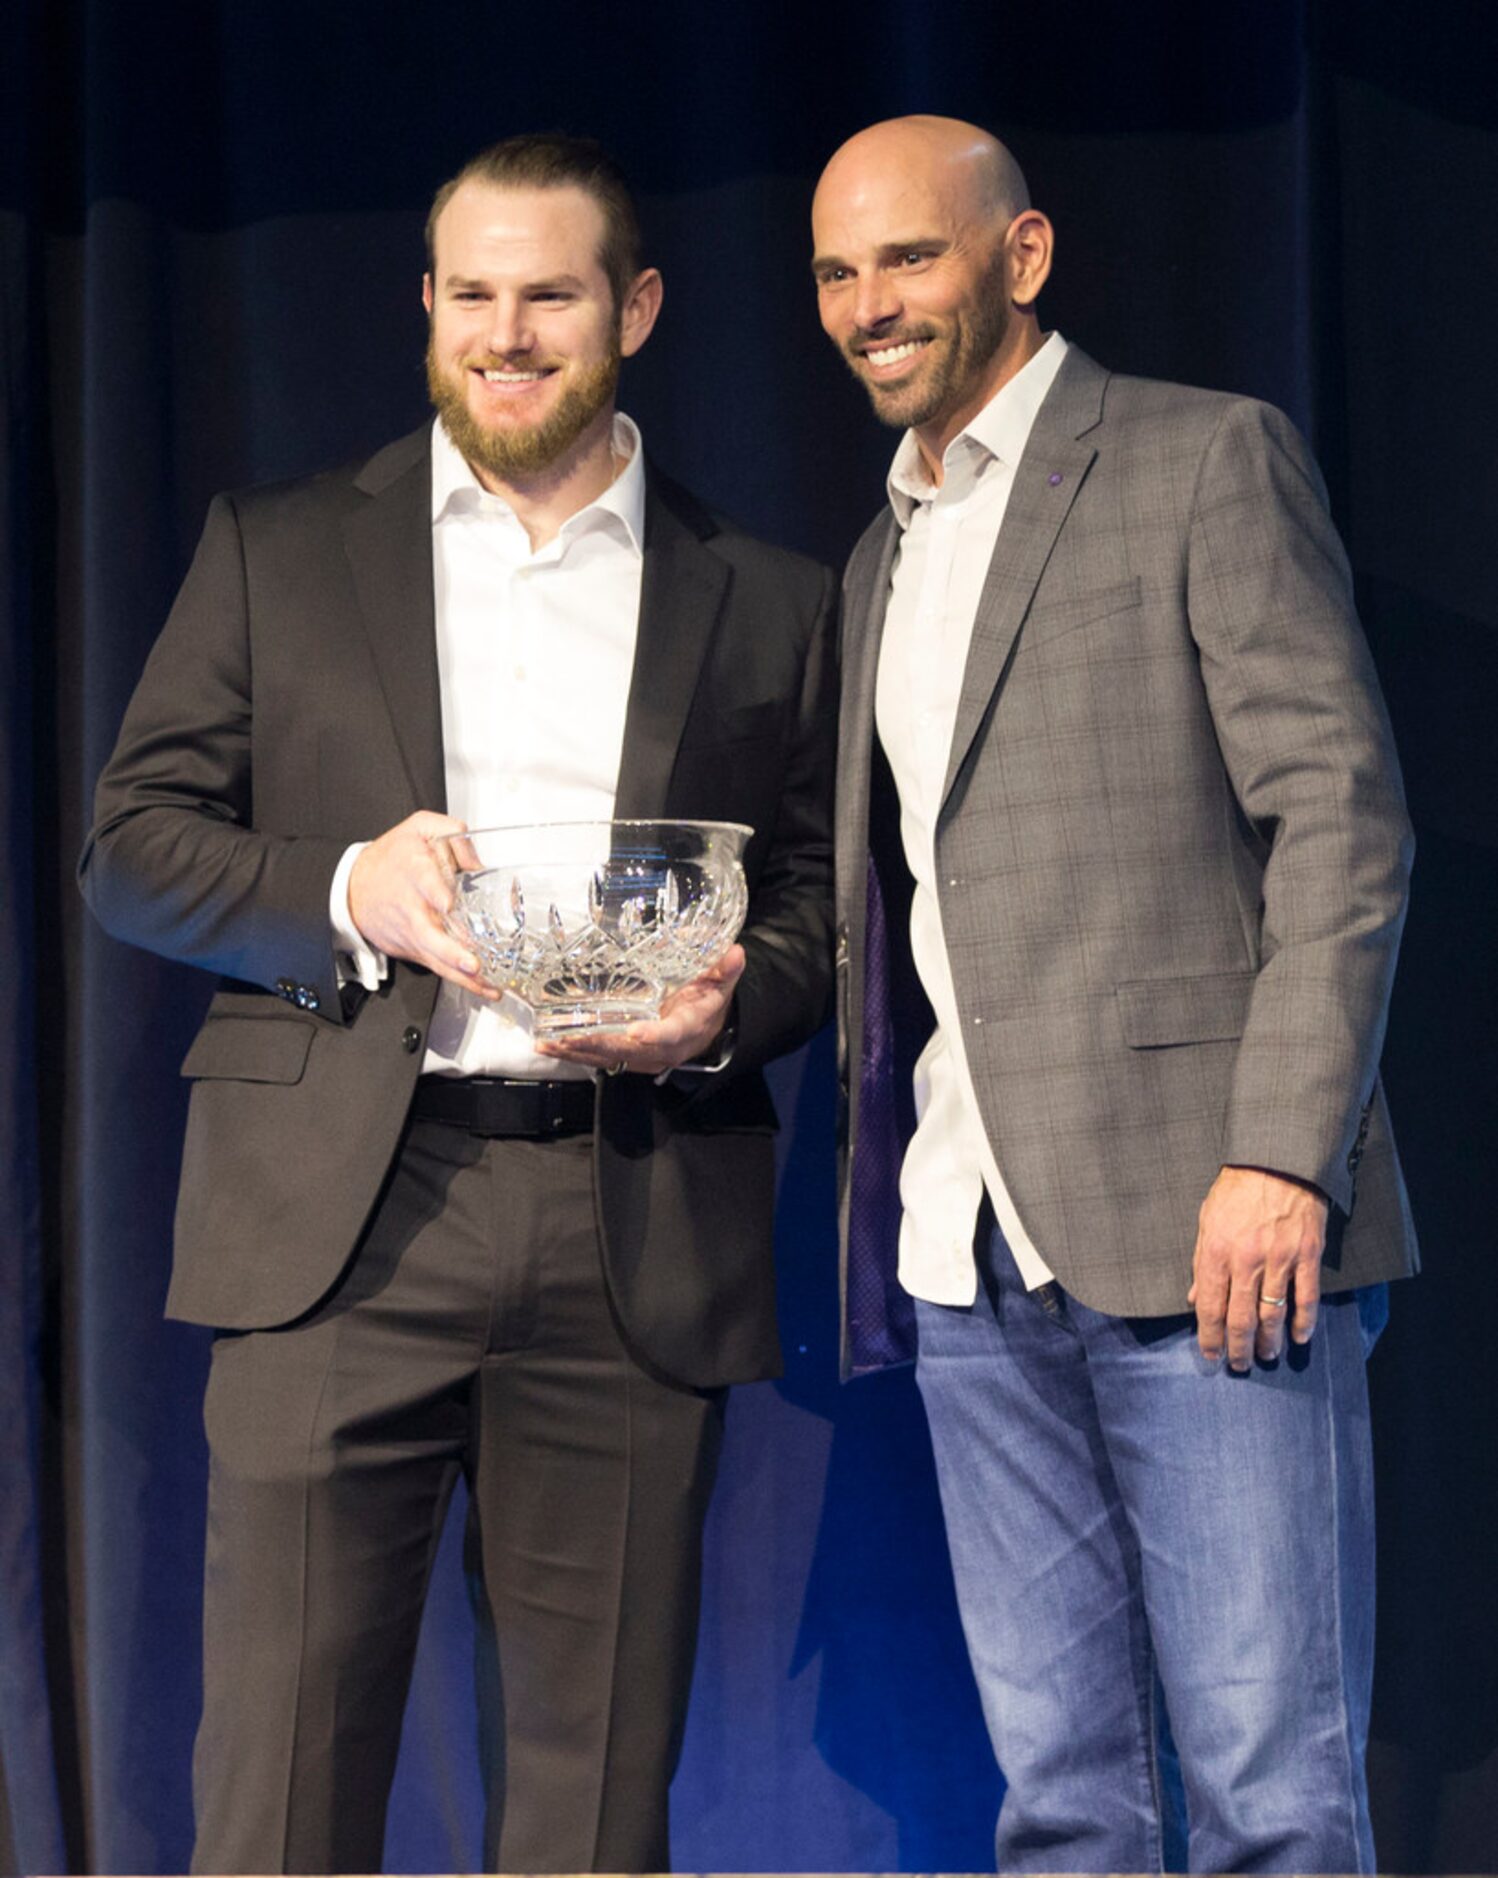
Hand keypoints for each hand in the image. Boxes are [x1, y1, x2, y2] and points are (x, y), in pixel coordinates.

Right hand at [347, 812, 497, 998]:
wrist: (353, 886)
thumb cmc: (390, 858)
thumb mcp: (420, 828)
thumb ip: (453, 834)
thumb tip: (477, 862)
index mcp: (414, 871)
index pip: (422, 881)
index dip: (434, 892)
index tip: (446, 902)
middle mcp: (411, 906)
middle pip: (427, 933)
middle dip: (450, 951)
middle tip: (471, 962)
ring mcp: (410, 932)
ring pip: (434, 957)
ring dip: (460, 974)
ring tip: (485, 984)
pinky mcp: (410, 948)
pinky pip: (435, 965)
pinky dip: (457, 978)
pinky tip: (481, 986)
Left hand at [537, 945, 745, 1076]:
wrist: (705, 1026)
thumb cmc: (707, 999)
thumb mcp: (720, 982)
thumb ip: (724, 968)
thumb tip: (735, 952)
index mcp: (688, 1027)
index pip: (671, 1034)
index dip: (653, 1035)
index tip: (635, 1032)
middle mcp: (664, 1049)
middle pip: (629, 1051)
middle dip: (597, 1045)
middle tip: (566, 1038)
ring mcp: (644, 1057)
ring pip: (610, 1058)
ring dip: (578, 1052)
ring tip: (548, 1043)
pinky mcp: (628, 1058)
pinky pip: (601, 1058)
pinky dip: (575, 1053)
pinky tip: (549, 1046)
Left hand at [1188, 1165, 1328, 1369]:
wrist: (1277, 1160)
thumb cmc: (1237, 1189)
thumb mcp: (1207, 1220)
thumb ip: (1201, 1262)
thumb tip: (1195, 1298)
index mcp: (1216, 1250)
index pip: (1210, 1306)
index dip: (1210, 1336)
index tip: (1211, 1355)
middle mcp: (1246, 1259)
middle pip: (1240, 1317)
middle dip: (1238, 1347)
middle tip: (1239, 1365)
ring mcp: (1279, 1258)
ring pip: (1273, 1313)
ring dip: (1269, 1341)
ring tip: (1266, 1355)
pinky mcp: (1307, 1254)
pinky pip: (1306, 1297)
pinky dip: (1304, 1322)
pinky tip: (1300, 1337)